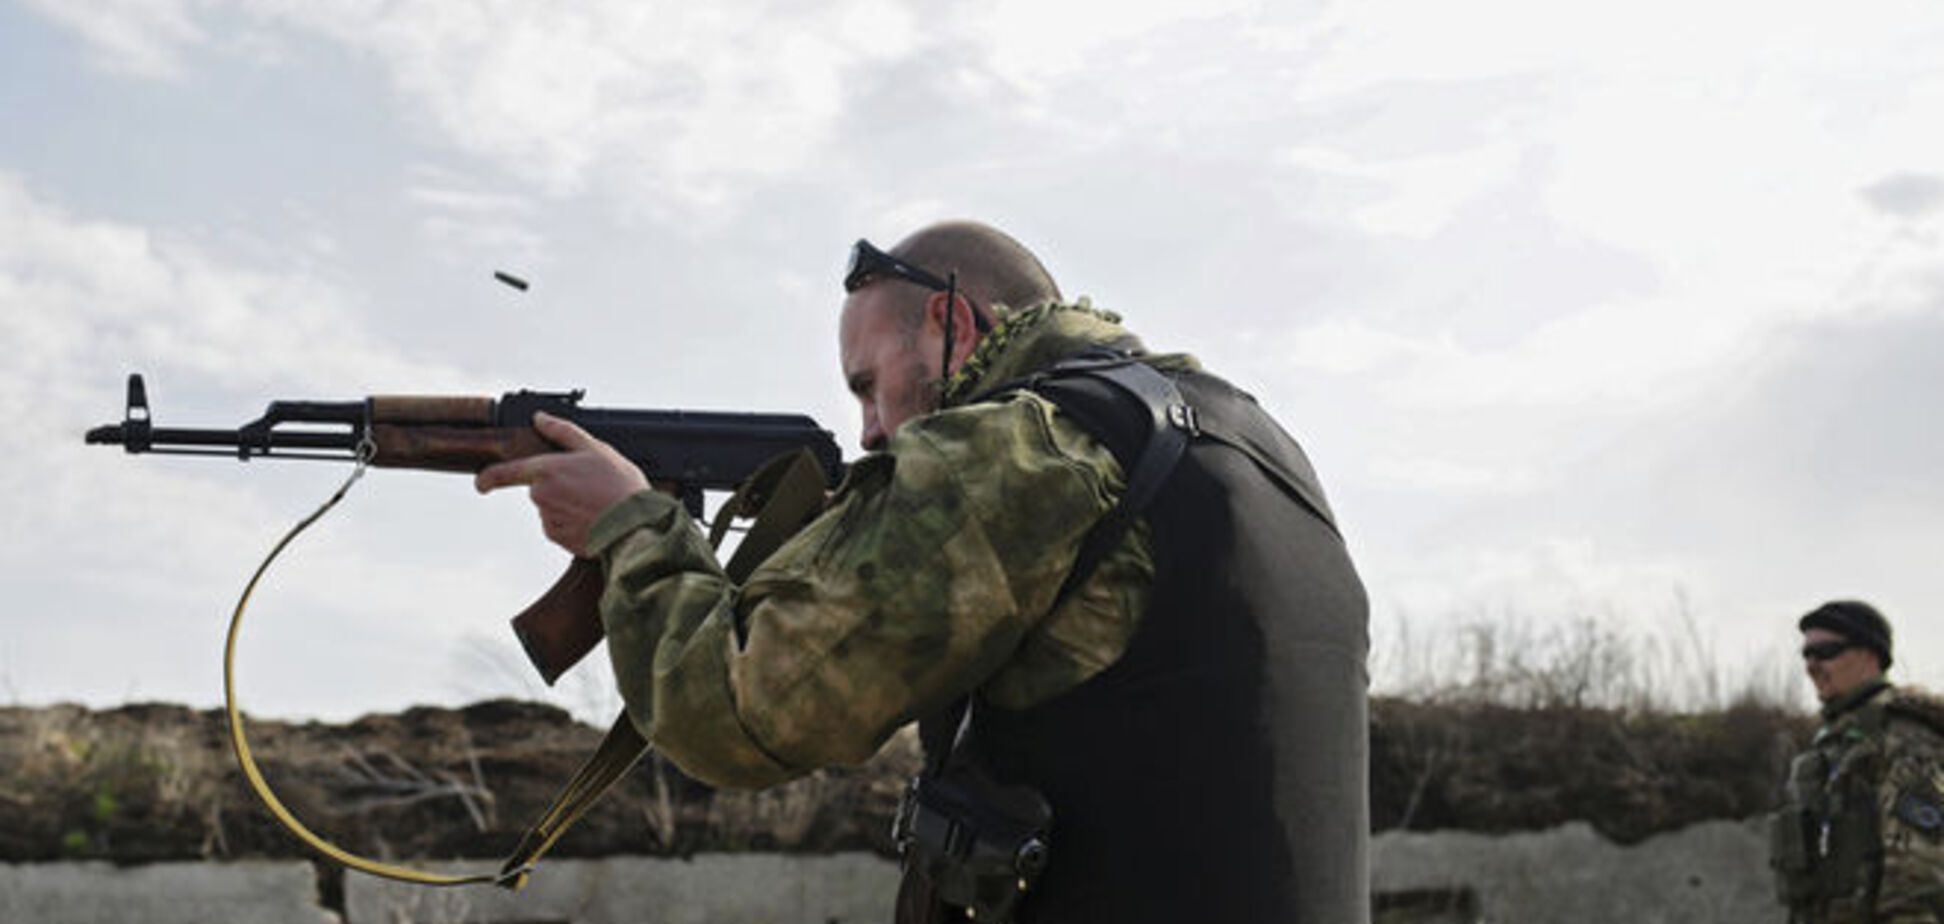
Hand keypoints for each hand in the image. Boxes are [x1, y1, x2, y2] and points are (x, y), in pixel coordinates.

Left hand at [475, 411, 648, 555]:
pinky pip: (560, 526)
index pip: (503, 473)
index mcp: (545, 470)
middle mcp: (540, 496)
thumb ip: (563, 432)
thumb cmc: (618, 486)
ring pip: (551, 508)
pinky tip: (594, 518)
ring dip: (567, 504)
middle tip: (588, 484)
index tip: (481, 482)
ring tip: (596, 502)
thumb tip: (540, 418)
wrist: (634, 528)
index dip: (488, 478)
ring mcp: (548, 519)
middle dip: (558, 485)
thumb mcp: (595, 449)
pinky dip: (573, 522)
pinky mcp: (559, 539)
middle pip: (539, 488)